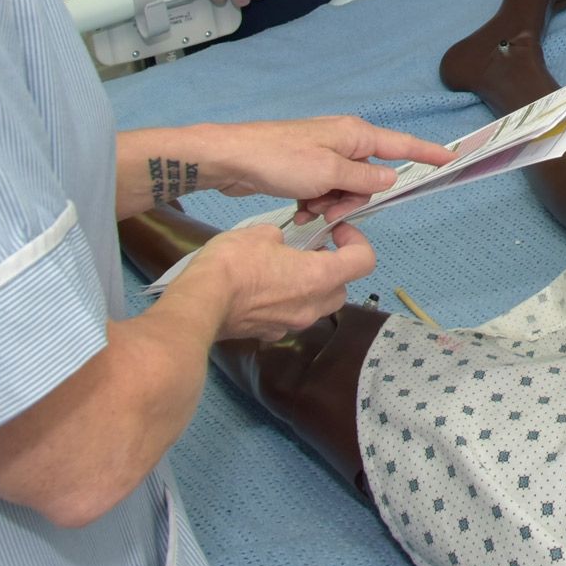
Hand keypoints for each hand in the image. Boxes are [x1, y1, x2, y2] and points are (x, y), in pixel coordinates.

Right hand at [194, 222, 375, 343]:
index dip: (357, 241)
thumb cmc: (233, 265)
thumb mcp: (261, 233)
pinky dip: (285, 304)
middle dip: (333, 268)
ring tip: (286, 269)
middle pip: (342, 287)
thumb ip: (280, 237)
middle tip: (311, 250)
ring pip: (317, 305)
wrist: (201, 303)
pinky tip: (263, 291)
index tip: (337, 232)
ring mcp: (291, 324)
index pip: (365, 261)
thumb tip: (278, 244)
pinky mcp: (269, 334)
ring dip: (311, 288)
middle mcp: (312, 306)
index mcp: (319, 276)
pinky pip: (289, 318)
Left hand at [197, 115, 456, 223]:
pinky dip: (316, 205)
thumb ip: (363, 179)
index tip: (451, 159)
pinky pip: (325, 193)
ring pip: (346, 190)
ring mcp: (323, 156)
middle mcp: (343, 142)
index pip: (401, 145)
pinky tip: (300, 212)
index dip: (427, 154)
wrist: (231, 159)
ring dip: (331, 206)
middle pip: (371, 178)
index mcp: (355, 136)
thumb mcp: (327, 173)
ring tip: (308, 211)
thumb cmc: (280, 160)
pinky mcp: (305, 170)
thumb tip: (391, 180)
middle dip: (356, 199)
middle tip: (331, 208)